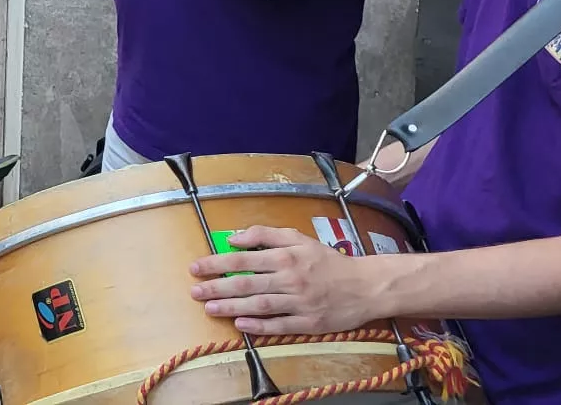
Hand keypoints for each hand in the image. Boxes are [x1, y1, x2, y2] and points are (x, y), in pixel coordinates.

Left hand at [188, 226, 391, 335]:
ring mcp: (300, 303)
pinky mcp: (309, 323)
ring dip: (231, 307)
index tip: (196, 268)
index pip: (242, 259)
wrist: (365, 286)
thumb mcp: (298, 238)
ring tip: (210, 308)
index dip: (216, 264)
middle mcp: (290, 279)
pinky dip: (259, 326)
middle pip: (246, 284)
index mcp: (285, 256)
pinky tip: (240, 325)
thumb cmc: (327, 261)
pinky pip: (280, 326)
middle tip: (195, 292)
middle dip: (216, 287)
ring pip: (259, 305)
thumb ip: (264, 234)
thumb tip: (233, 238)